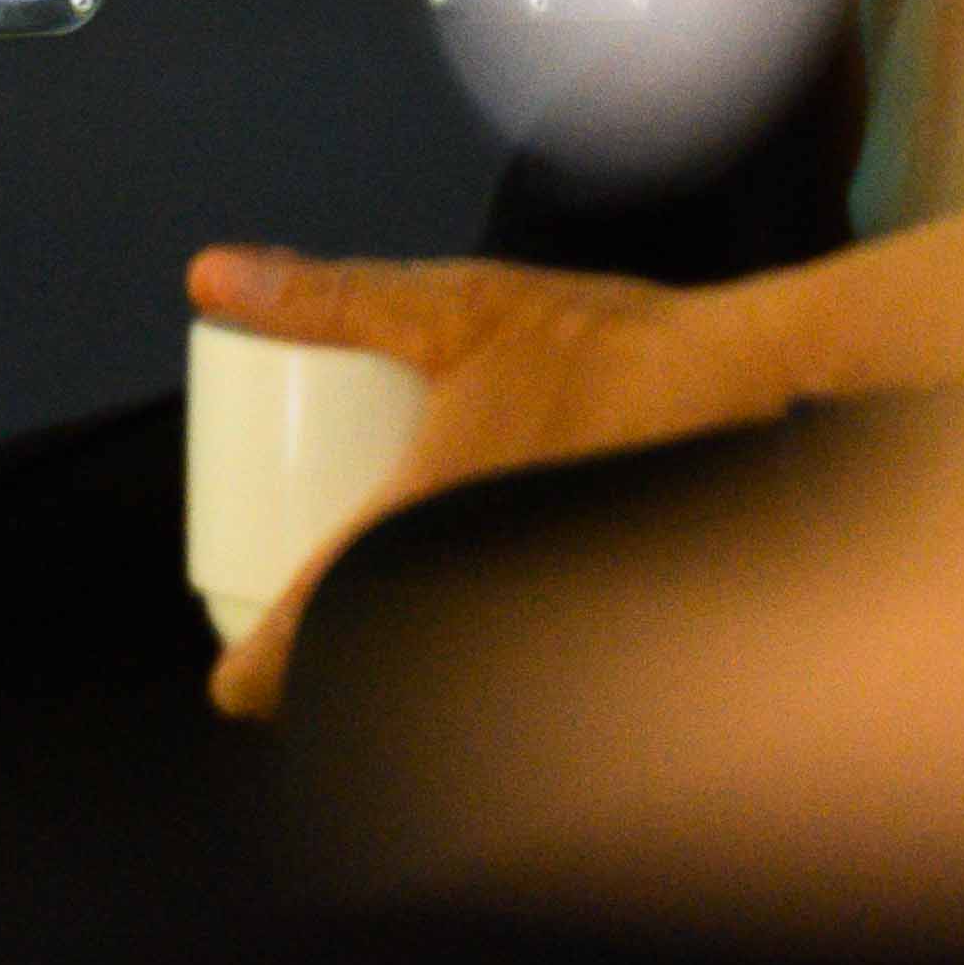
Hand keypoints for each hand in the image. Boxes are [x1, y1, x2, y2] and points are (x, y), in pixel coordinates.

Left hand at [188, 242, 793, 717]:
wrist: (756, 390)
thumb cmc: (608, 352)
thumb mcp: (452, 310)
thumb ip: (330, 298)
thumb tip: (207, 275)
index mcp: (429, 521)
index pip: (317, 623)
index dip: (261, 672)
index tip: (228, 689)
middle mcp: (483, 585)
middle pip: (381, 667)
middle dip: (330, 674)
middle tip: (290, 662)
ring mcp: (543, 609)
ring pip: (450, 673)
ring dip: (404, 671)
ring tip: (372, 645)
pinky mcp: (600, 620)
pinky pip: (518, 663)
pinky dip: (479, 666)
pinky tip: (476, 638)